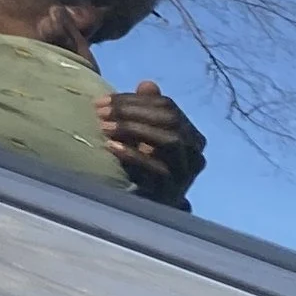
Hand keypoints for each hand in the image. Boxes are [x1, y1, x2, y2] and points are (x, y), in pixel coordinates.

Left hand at [99, 79, 205, 206]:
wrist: (146, 211)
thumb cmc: (142, 169)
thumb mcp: (143, 138)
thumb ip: (147, 111)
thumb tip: (147, 84)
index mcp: (192, 136)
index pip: (167, 107)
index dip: (134, 100)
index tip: (101, 101)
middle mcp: (196, 153)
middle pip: (170, 120)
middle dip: (131, 112)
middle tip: (99, 112)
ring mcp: (187, 173)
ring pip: (169, 141)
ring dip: (134, 129)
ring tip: (103, 127)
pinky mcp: (174, 191)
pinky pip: (158, 168)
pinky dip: (134, 154)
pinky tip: (111, 147)